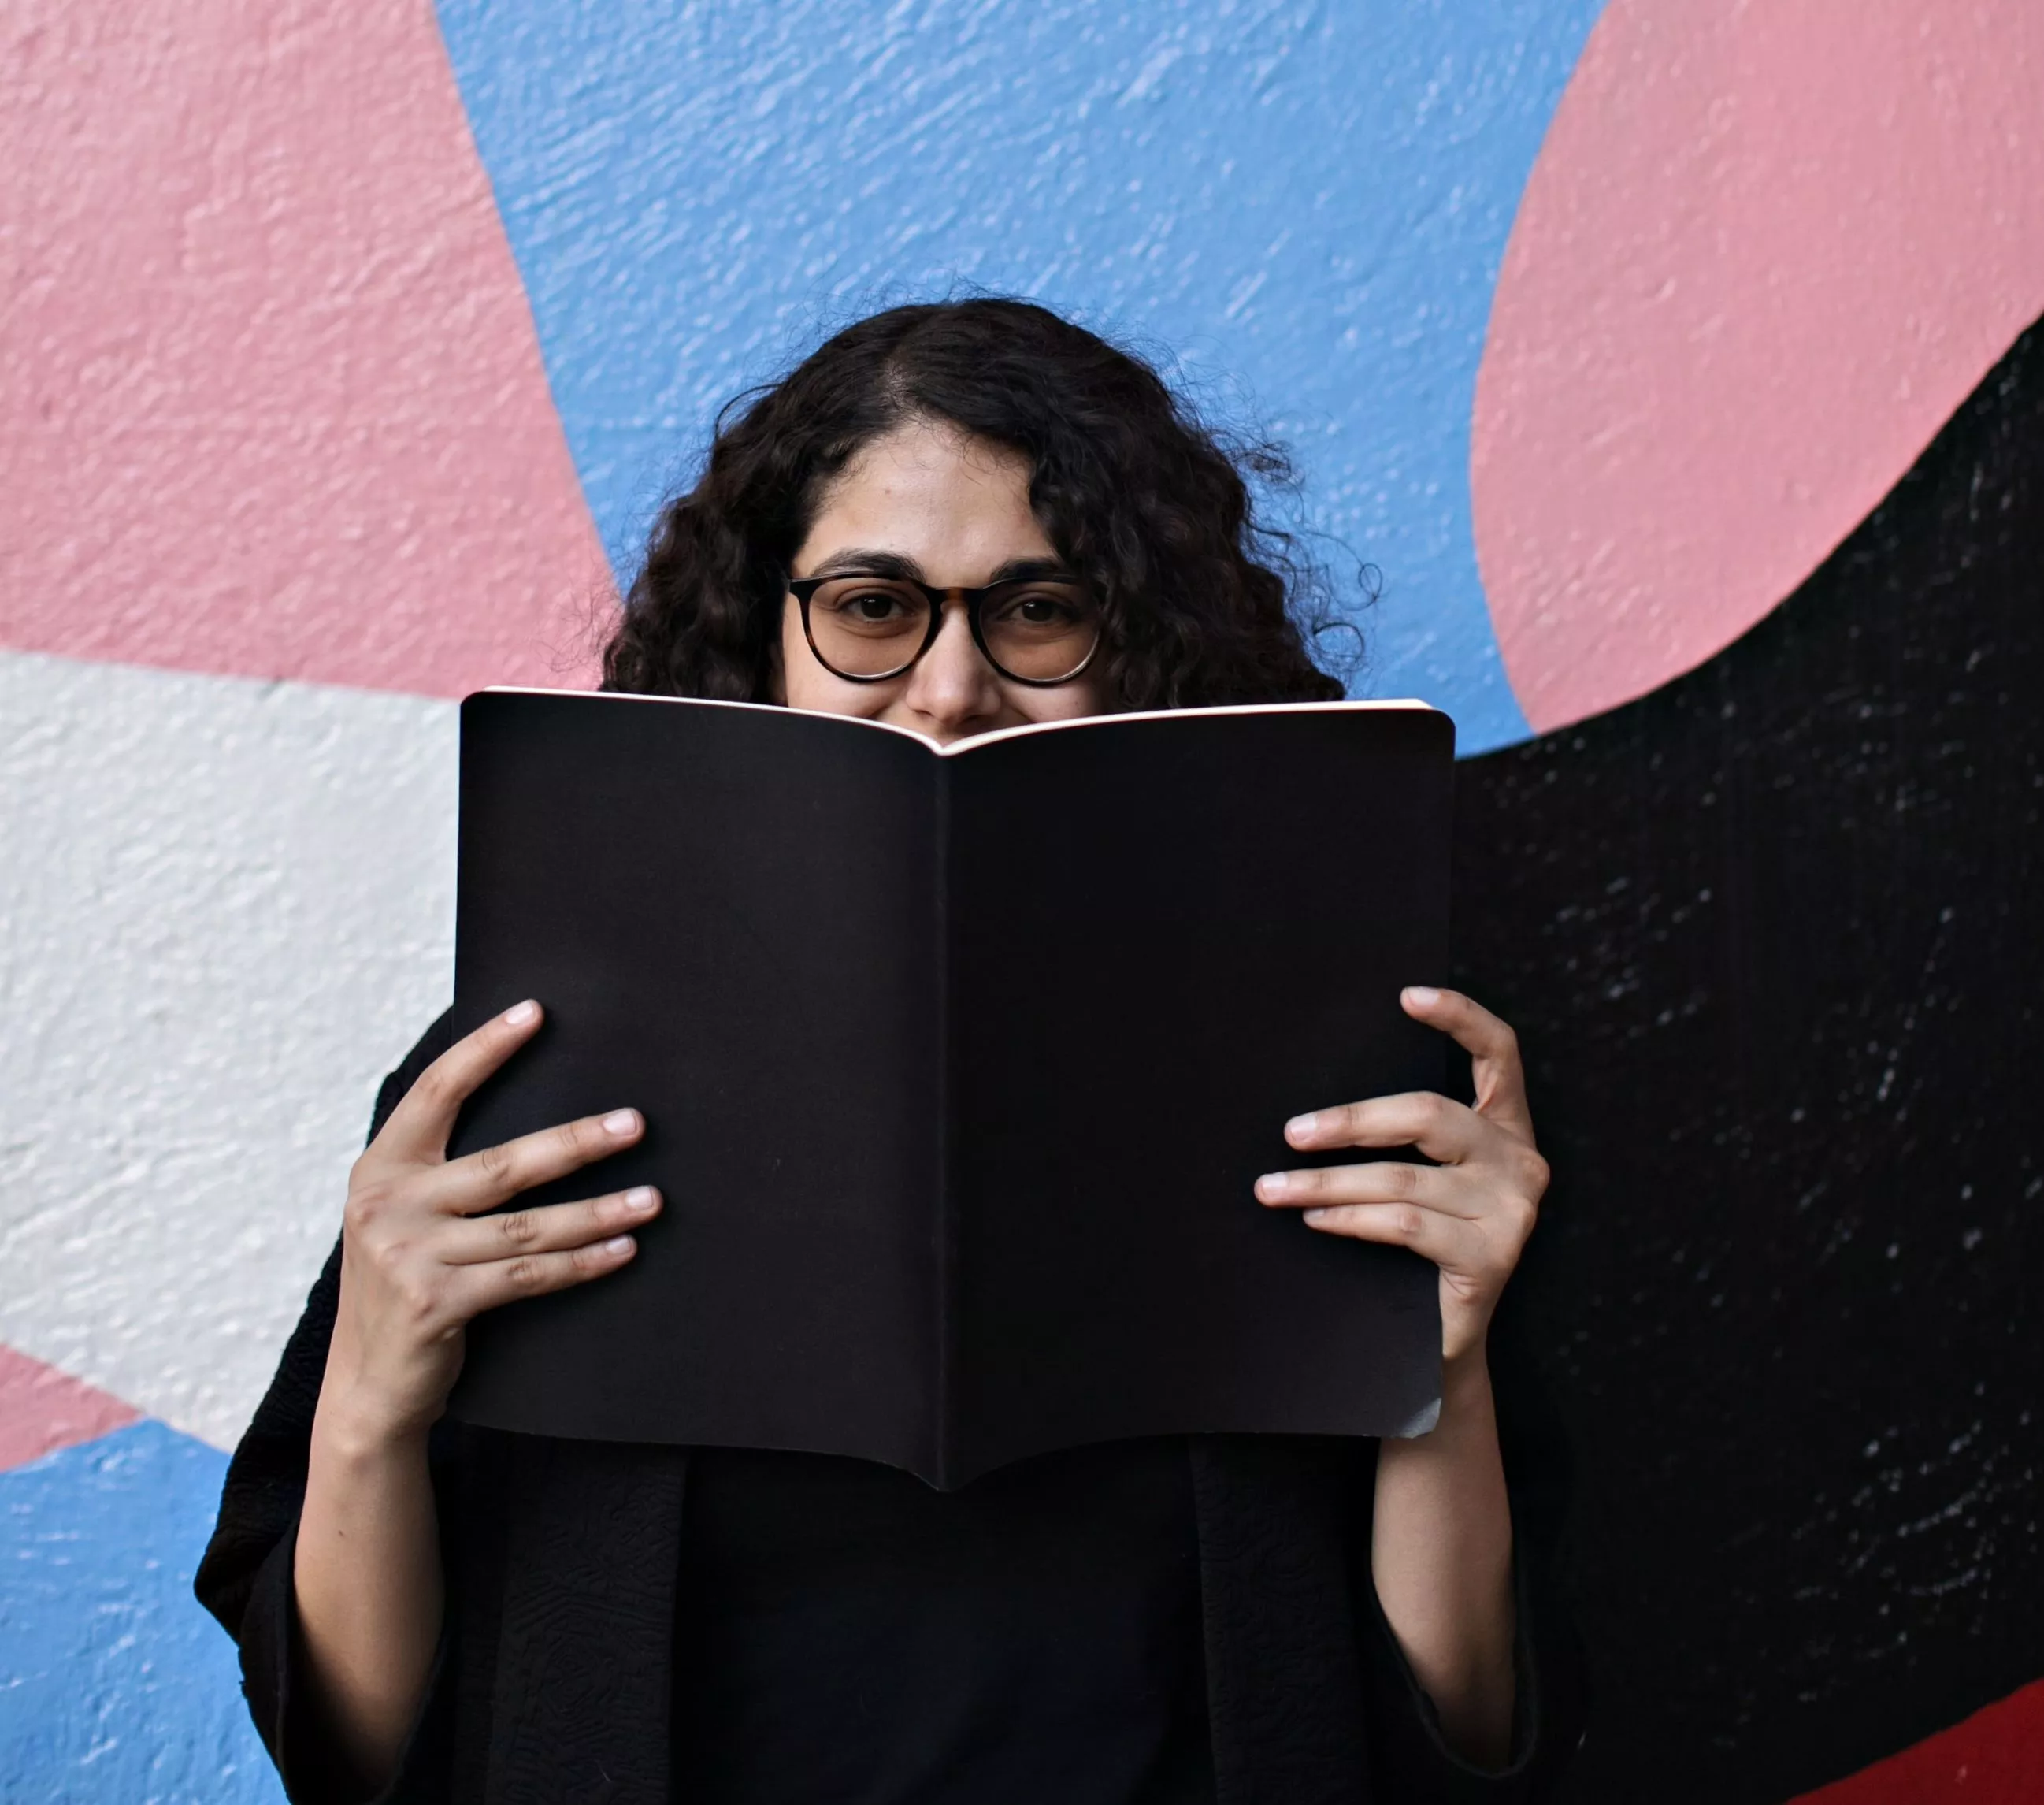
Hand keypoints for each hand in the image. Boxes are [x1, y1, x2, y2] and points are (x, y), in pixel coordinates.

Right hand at [320, 1000, 660, 1443]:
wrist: (367, 1386)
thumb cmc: (405, 1287)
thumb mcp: (404, 1219)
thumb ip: (443, 1173)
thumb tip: (539, 1124)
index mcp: (380, 1169)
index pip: (435, 1092)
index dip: (483, 1049)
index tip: (534, 1012)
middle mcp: (386, 1204)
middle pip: (502, 1163)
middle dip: (576, 1142)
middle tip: (635, 1124)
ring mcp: (407, 1255)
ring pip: (527, 1226)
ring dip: (598, 1211)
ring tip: (652, 1199)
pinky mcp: (434, 1303)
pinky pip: (528, 1276)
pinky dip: (582, 1264)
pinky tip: (623, 1249)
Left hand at [1254, 987, 1546, 1364]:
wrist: (1437, 1346)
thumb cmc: (1415, 1250)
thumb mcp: (1418, 1179)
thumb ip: (1400, 1137)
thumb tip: (1314, 1110)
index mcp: (1506, 1128)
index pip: (1500, 1053)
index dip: (1459, 1017)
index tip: (1406, 995)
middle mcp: (1521, 1161)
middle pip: (1428, 1113)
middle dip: (1350, 1121)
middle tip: (1292, 1133)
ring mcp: (1514, 1209)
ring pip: (1404, 1176)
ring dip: (1327, 1181)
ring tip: (1274, 1188)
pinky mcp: (1493, 1255)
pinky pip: (1406, 1222)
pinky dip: (1350, 1217)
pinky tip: (1315, 1217)